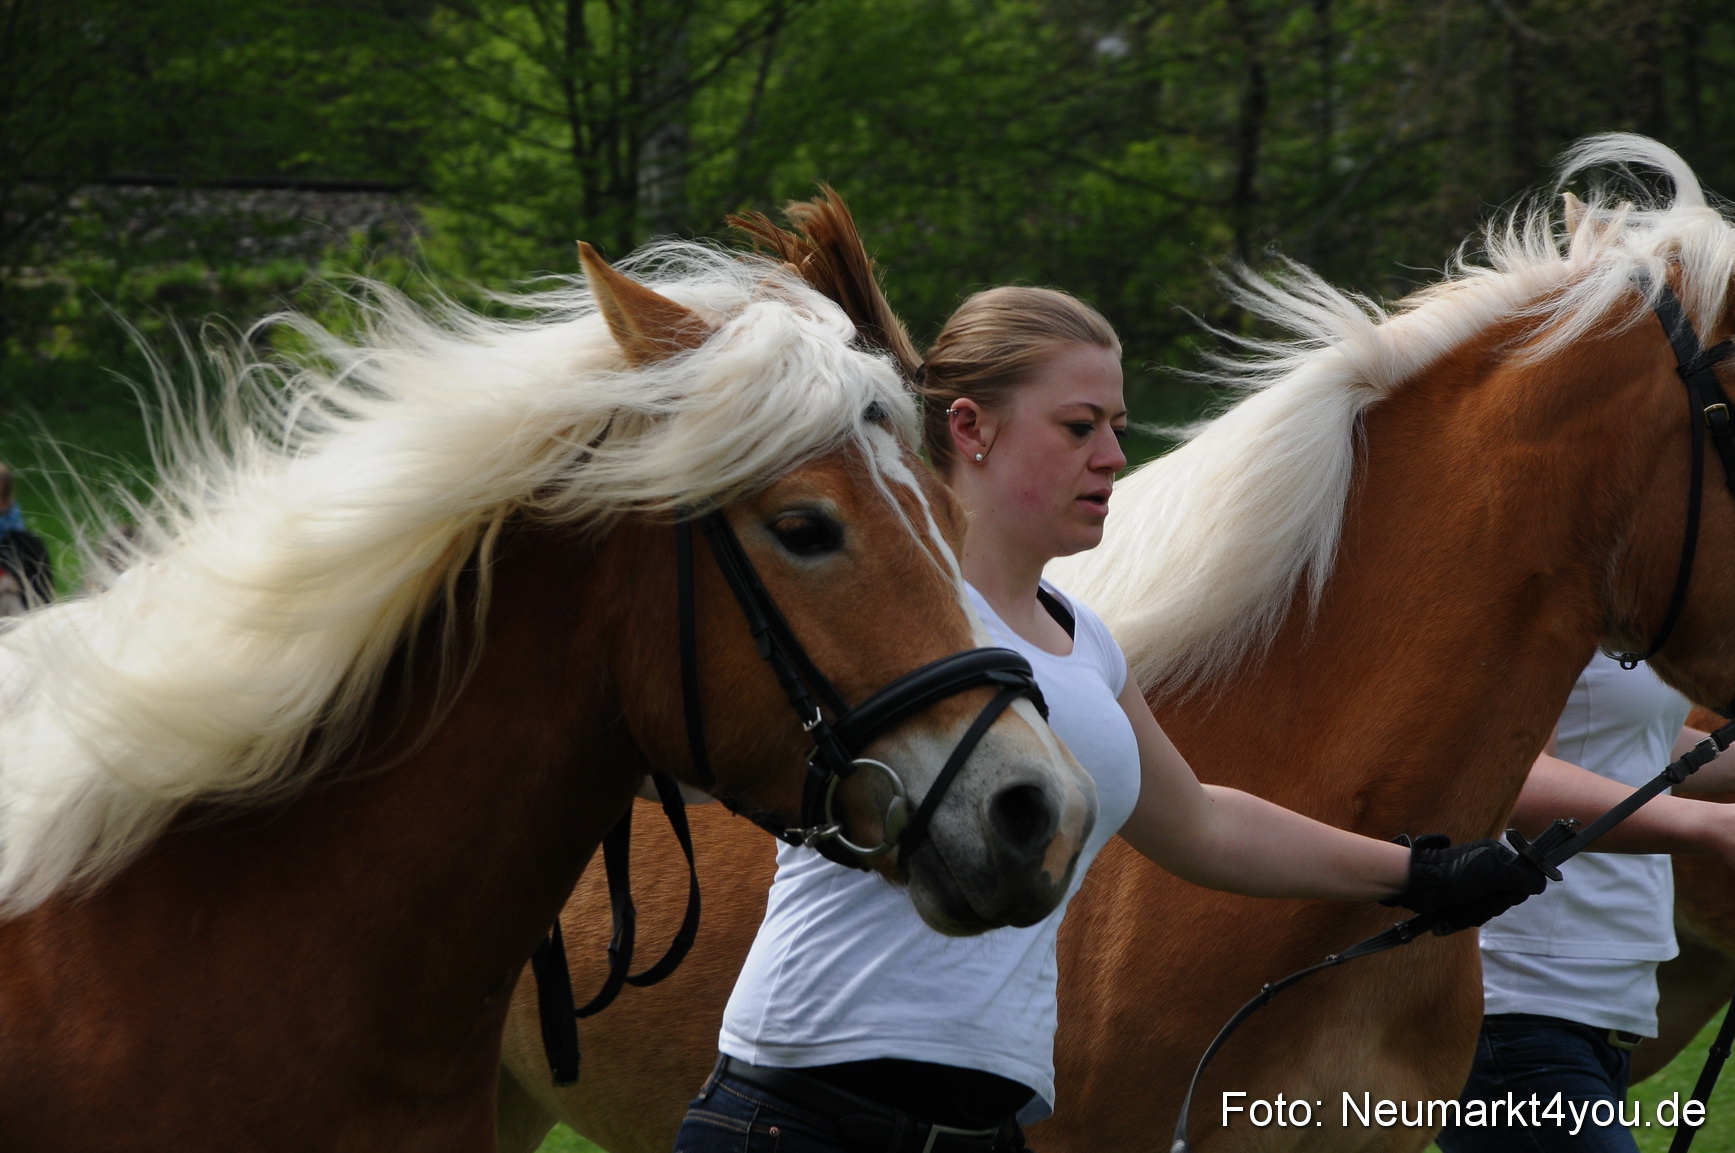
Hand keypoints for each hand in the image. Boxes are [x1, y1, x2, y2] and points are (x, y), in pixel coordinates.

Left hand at [1381, 834, 1546, 933]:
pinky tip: (1454, 913)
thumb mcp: (1496, 872)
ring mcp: (1473, 884)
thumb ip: (1522, 877)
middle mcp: (1487, 868)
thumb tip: (1542, 882)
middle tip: (1478, 898)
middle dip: (1492, 904)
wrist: (1422, 886)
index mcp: (1496, 856)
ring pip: (1489, 908)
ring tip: (1462, 905)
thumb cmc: (1457, 875)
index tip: (1503, 893)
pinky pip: (1473, 914)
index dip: (1513, 892)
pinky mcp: (1461, 897)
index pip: (1522, 879)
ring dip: (1477, 912)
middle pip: (1505, 897)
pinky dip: (1464, 916)